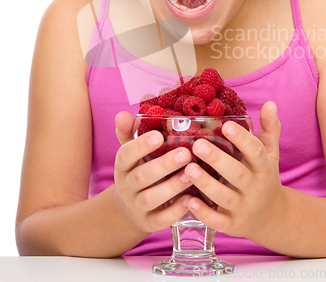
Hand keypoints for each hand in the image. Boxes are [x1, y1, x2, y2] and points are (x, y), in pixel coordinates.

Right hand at [113, 111, 192, 234]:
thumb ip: (129, 133)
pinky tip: (189, 200)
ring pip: (150, 198)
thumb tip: (123, 114)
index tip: (158, 136)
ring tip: (191, 175)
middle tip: (185, 153)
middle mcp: (127, 186)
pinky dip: (174, 212)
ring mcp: (137, 206)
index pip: (126, 155)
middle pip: (141, 177)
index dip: (140, 146)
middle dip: (164, 165)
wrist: (129, 208)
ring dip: (171, 187)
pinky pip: (160, 220)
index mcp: (123, 165)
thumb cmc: (139, 169)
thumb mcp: (132, 152)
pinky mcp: (148, 223)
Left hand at [183, 101, 285, 242]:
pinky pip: (218, 221)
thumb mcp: (270, 154)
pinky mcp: (232, 225)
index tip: (227, 125)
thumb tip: (270, 103)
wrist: (272, 217)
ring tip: (188, 168)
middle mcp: (254, 188)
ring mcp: (243, 208)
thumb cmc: (264, 177)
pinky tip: (189, 201)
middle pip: (237, 174)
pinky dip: (204, 213)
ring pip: (224, 197)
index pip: (255, 152)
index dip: (242, 139)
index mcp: (263, 168)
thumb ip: (269, 129)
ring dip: (206, 184)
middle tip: (198, 144)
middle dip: (218, 160)